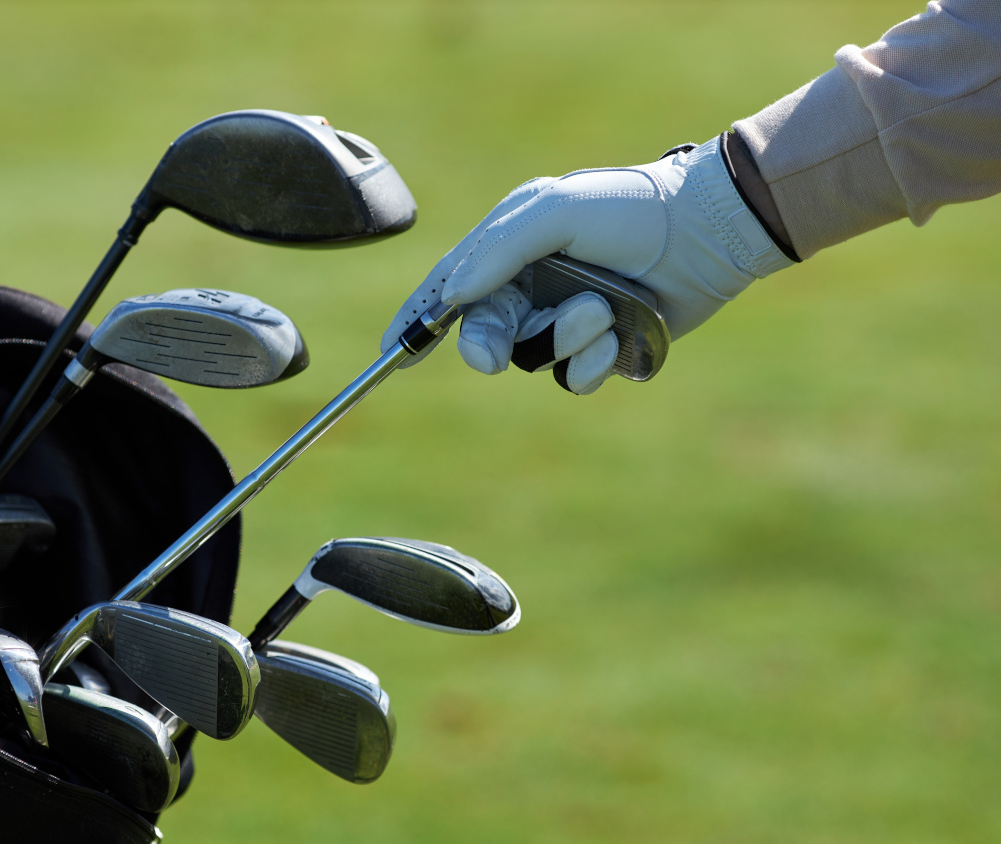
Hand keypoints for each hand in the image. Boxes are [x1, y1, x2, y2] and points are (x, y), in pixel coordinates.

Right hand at [381, 134, 794, 392]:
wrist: (706, 231)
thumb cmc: (628, 208)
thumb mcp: (553, 211)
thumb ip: (497, 249)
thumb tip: (452, 295)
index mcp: (508, 248)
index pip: (448, 289)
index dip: (417, 321)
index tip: (393, 352)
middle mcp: (531, 286)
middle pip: (483, 334)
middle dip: (485, 344)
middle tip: (488, 356)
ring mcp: (565, 319)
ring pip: (533, 359)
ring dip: (564, 338)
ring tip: (602, 307)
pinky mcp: (601, 348)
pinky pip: (576, 378)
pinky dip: (594, 360)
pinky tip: (618, 332)